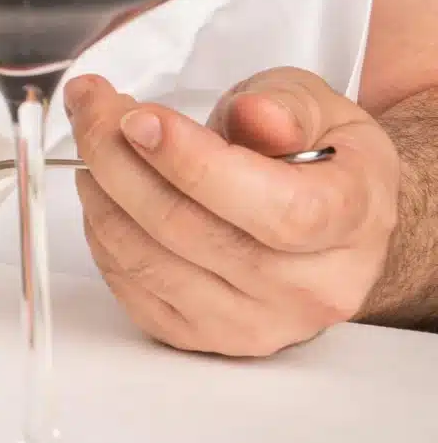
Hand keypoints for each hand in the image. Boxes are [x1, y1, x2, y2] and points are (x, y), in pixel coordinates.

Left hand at [65, 68, 399, 356]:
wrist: (323, 220)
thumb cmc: (318, 160)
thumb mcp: (319, 108)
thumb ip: (286, 105)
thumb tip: (256, 114)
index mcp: (351, 223)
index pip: (276, 210)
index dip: (194, 163)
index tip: (140, 118)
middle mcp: (310, 288)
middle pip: (190, 230)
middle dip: (118, 157)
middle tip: (92, 105)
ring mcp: (255, 323)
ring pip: (148, 260)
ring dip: (100, 191)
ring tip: (95, 140)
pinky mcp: (202, 337)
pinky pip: (130, 287)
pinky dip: (101, 231)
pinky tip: (105, 190)